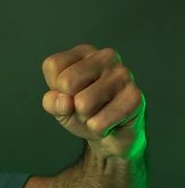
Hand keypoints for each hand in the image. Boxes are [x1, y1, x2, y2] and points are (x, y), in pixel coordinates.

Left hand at [41, 44, 145, 159]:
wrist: (113, 135)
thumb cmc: (84, 111)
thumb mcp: (58, 104)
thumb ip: (51, 101)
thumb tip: (65, 101)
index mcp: (84, 51)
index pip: (52, 65)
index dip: (55, 87)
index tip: (70, 92)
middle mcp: (106, 57)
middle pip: (66, 82)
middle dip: (71, 103)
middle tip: (85, 106)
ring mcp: (123, 75)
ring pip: (82, 103)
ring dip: (85, 118)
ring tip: (98, 113)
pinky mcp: (135, 97)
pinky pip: (99, 122)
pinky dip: (98, 129)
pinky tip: (110, 123)